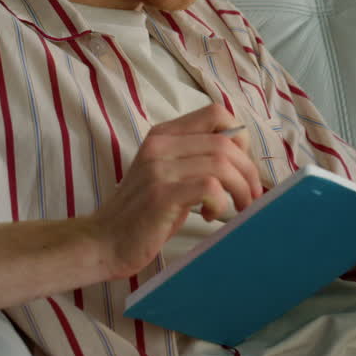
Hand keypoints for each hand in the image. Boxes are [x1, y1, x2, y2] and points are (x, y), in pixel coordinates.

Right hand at [84, 103, 260, 279]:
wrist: (103, 242)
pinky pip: (209, 186)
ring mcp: (158, 168)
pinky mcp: (161, 194)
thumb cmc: (144, 213)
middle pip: (225, 142)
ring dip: (241, 187)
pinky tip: (210, 215)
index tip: (244, 165)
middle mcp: (160, 144)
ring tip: (238, 206)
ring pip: (221, 163)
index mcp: (163, 134)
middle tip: (251, 195)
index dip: (240, 136)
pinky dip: (220, 201)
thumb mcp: (170, 175)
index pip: (215, 113)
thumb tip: (244, 159)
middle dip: (248, 170)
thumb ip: (197, 159)